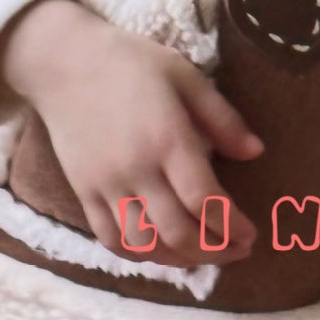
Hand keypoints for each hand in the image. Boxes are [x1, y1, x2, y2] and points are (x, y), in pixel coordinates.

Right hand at [0, 0, 265, 268]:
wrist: (63, 60)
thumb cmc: (130, 62)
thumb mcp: (184, 74)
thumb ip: (221, 116)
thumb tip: (256, 152)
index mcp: (167, 138)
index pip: (205, 200)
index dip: (233, 227)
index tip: (250, 234)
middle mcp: (136, 169)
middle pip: (178, 232)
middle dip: (214, 251)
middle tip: (236, 250)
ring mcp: (106, 184)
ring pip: (146, 244)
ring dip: (179, 259)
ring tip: (202, 253)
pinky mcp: (83, 191)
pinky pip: (111, 238)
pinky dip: (139, 254)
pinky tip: (159, 249)